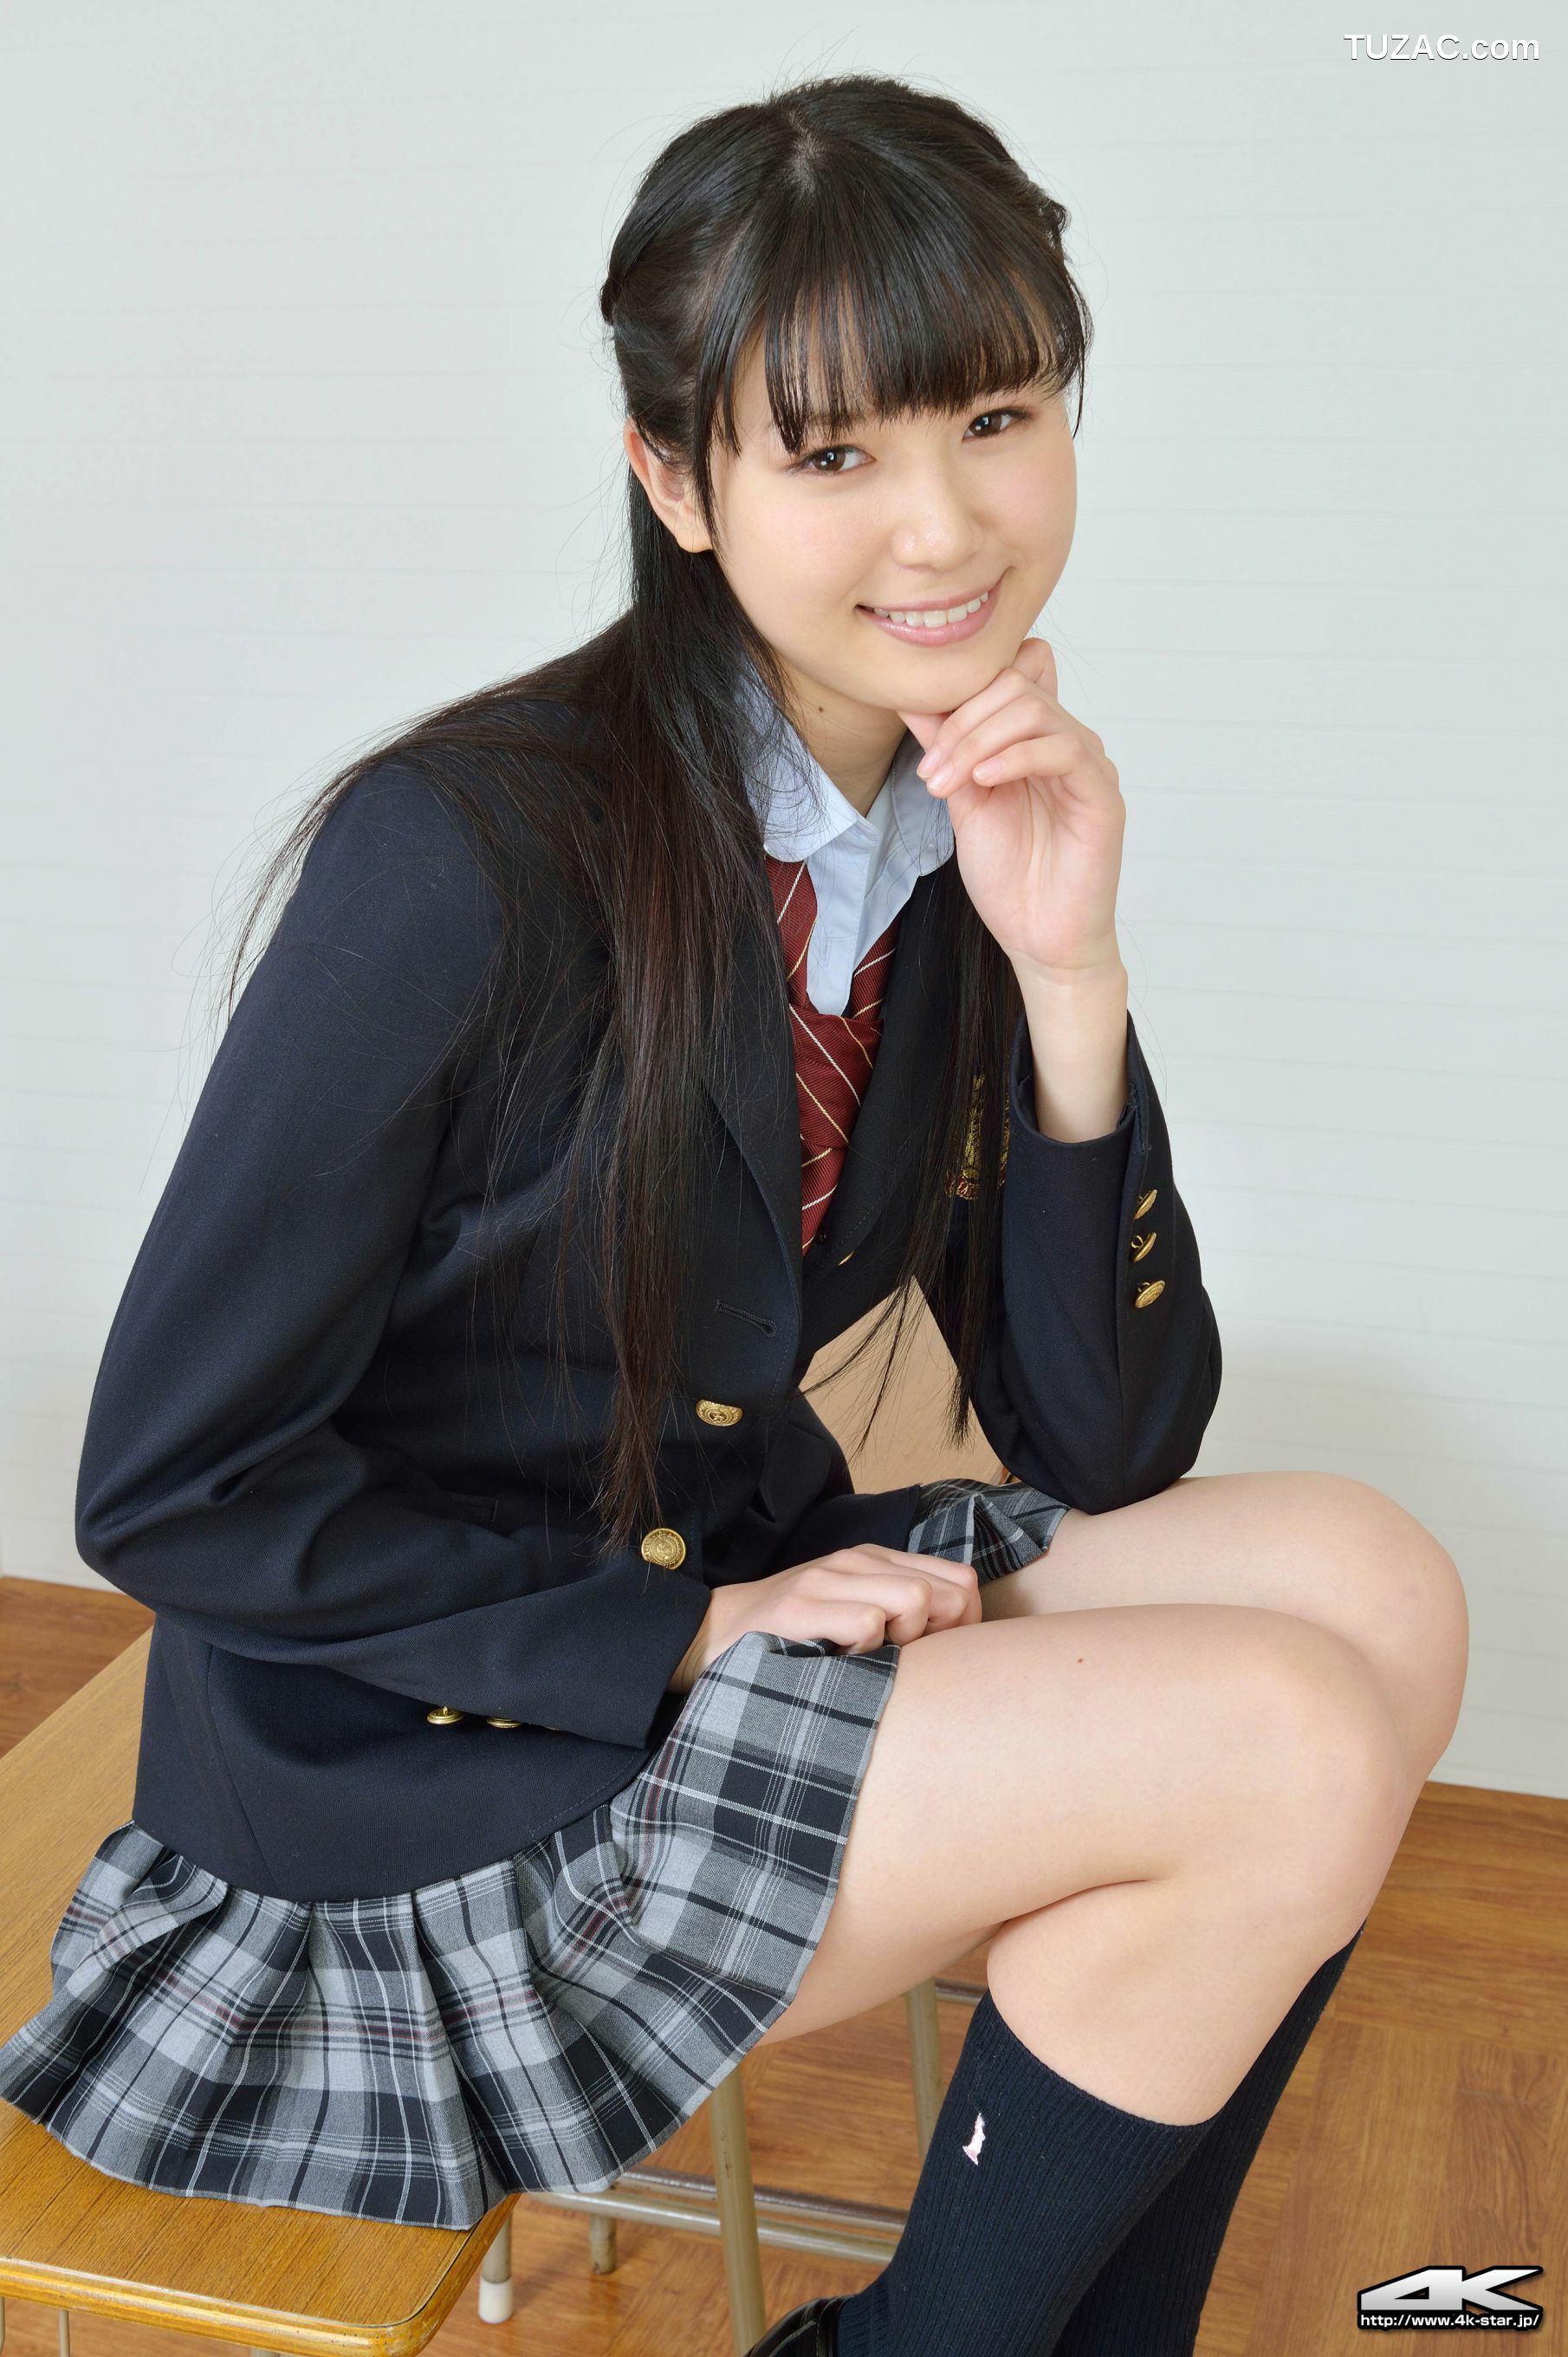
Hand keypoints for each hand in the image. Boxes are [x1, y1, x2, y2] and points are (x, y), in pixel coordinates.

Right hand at [666, 1544, 981, 1695]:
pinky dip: (864, 1654)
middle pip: (948, 1593)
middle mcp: (856, 1562)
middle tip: (903, 1661)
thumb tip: (959, 1645)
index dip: (965, 1626)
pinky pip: (868, 1624)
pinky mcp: (799, 1606)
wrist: (710, 1635)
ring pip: (914, 1601)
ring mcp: (826, 1581)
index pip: (961, 1581)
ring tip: (870, 1660)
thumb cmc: (792, 1637)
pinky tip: (840, 1665)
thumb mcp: (852, 1614)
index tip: (938, 1657)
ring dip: (903, 1643)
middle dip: (941, 1638)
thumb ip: (900, 1617)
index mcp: (875, 1561)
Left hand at [898, 637, 1125, 981]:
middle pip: (1016, 684)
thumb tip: (914, 699)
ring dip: (977, 741)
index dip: (965, 692)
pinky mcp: (1102, 794)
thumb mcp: (964, 801)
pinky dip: (1016, 757)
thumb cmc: (1009, 878)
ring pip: (1035, 709)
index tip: (924, 737)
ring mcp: (1088, 765)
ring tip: (948, 783)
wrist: (1039, 939)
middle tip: (931, 770)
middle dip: (961, 722)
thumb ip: (947, 750)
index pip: (1011, 673)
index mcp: (1033, 742)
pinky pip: (1064, 749)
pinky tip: (984, 782)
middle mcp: (1065, 743)